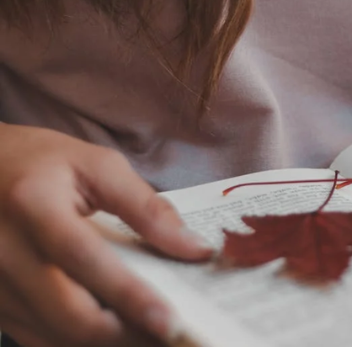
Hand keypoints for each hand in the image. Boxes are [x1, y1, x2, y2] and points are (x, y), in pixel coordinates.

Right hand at [0, 123, 212, 345]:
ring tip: (150, 337)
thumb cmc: (39, 162)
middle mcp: (4, 250)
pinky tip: (115, 334)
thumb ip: (147, 207)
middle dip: (126, 334)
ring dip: (107, 344)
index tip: (171, 321)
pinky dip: (78, 344)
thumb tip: (194, 248)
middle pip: (68, 314)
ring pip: (53, 336)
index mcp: (32, 205)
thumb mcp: (96, 166)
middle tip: (173, 336)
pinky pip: (37, 338)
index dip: (129, 295)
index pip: (84, 259)